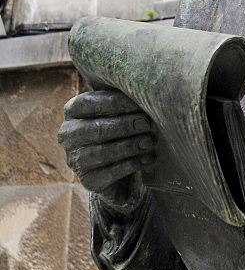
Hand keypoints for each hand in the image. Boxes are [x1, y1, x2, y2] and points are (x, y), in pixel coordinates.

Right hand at [58, 90, 155, 212]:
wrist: (120, 166)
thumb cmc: (121, 126)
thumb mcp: (119, 108)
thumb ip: (124, 97)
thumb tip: (144, 88)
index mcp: (73, 111)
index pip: (87, 103)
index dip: (114, 102)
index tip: (140, 102)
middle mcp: (68, 135)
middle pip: (95, 129)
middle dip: (125, 125)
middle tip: (147, 123)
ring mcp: (75, 159)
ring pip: (101, 152)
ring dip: (129, 146)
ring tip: (149, 142)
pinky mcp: (88, 181)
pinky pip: (109, 173)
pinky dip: (131, 165)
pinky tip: (147, 158)